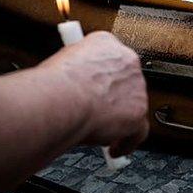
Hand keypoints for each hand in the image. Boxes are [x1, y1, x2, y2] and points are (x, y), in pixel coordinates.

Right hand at [43, 31, 148, 156]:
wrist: (62, 99)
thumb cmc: (52, 83)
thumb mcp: (58, 63)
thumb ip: (73, 70)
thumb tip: (67, 83)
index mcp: (104, 43)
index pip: (109, 58)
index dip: (100, 76)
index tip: (93, 87)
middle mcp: (126, 61)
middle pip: (124, 81)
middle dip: (111, 97)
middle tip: (95, 110)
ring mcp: (136, 87)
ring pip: (132, 105)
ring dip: (118, 118)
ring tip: (100, 130)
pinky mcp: (138, 112)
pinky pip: (139, 130)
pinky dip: (127, 141)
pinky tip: (115, 149)